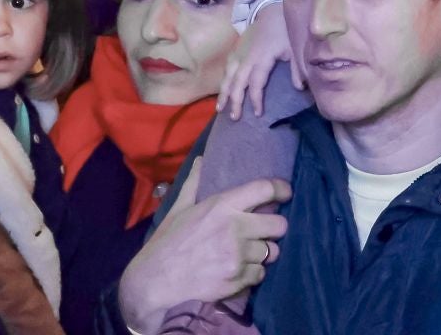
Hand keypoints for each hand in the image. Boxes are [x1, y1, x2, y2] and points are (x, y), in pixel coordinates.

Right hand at [116, 164, 290, 330]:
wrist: (155, 281)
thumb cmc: (168, 242)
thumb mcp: (180, 208)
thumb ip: (195, 183)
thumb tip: (202, 159)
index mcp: (222, 206)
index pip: (265, 189)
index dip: (281, 189)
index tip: (285, 192)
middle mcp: (235, 229)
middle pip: (279, 224)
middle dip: (274, 227)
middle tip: (264, 230)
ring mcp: (238, 257)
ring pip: (271, 252)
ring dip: (263, 252)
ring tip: (249, 252)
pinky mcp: (237, 280)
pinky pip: (260, 274)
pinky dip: (253, 273)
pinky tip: (239, 269)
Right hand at [220, 5, 298, 120]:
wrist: (272, 9)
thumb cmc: (285, 30)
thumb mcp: (294, 48)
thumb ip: (297, 68)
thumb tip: (300, 87)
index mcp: (262, 58)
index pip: (256, 83)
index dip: (256, 99)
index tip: (257, 113)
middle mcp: (247, 57)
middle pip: (238, 82)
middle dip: (235, 101)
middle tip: (235, 118)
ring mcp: (239, 53)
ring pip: (228, 75)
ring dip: (223, 92)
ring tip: (220, 109)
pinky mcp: (236, 49)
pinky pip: (227, 67)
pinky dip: (223, 79)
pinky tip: (222, 89)